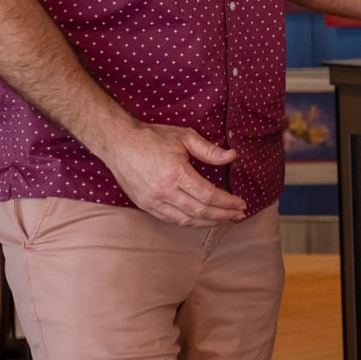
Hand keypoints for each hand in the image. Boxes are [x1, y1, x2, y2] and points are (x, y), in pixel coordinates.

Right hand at [98, 119, 248, 226]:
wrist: (118, 143)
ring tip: (225, 220)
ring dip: (208, 223)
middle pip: (200, 211)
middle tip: (239, 216)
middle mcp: (164, 191)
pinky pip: (170, 220)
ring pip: (185, 220)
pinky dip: (189, 222)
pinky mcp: (144, 205)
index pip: (209, 195)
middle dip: (223, 216)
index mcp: (176, 174)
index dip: (227, 202)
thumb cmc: (152, 137)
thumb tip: (232, 156)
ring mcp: (152, 201)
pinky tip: (201, 219)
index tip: (241, 204)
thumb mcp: (185, 137)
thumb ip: (209, 150)